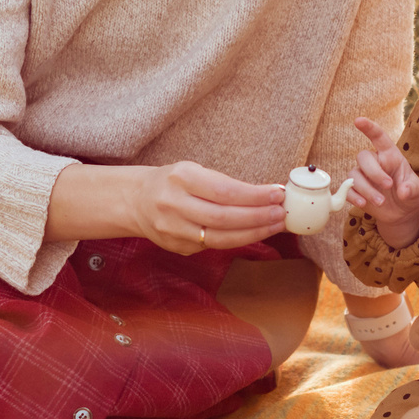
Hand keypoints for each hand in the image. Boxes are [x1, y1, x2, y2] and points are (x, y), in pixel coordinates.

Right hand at [129, 161, 287, 255]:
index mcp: (180, 178)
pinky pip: (212, 246)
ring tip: (275, 225)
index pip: (224, 191)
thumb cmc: (174, 183)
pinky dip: (237, 240)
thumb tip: (268, 194)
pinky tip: (254, 234)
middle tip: (281, 213)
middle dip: (258, 217)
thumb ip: (224, 184)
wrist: (137, 201)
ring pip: (220, 238)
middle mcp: (174, 204)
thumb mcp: (193, 171)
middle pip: (224, 217)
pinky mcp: (176, 247)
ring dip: (253, 233)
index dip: (255, 196)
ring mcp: (173, 230)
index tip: (278, 194)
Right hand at [342, 116, 418, 245]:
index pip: (379, 138)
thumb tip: (403, 191)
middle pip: (363, 157)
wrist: (401, 214)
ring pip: (354, 174)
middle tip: (388, 186)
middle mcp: (374, 162)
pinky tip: (364, 205)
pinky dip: (354, 197)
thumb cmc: (409, 195)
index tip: (358, 120)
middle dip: (374, 172)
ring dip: (366, 189)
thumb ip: (411, 189)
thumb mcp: (417, 192)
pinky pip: (347, 189)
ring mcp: (363, 176)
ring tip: (381, 202)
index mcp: (390, 156)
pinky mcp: (355, 190)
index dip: (369, 128)